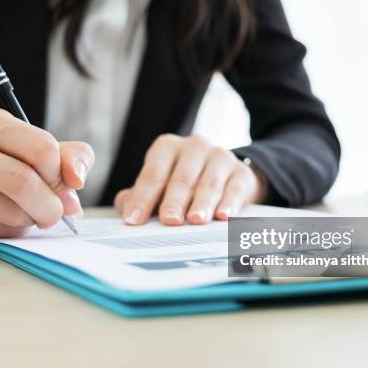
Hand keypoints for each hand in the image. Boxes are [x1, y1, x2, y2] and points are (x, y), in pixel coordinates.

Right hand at [0, 104, 92, 239]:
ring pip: (10, 213)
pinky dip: (9, 232)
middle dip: (50, 205)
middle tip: (55, 212)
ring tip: (23, 211)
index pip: (41, 148)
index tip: (61, 183)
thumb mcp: (29, 144)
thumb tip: (77, 179)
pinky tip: (0, 219)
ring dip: (29, 219)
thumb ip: (67, 155)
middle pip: (22, 182)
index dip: (60, 173)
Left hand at [114, 134, 266, 225]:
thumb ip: (140, 196)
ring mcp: (220, 157)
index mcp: (167, 148)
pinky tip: (223, 216)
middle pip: (181, 178)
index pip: (152, 175)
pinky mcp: (241, 172)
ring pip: (208, 183)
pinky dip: (229, 203)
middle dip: (174, 201)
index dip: (142, 198)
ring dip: (202, 203)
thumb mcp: (160, 185)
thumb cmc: (185, 184)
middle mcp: (194, 147)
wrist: (226, 177)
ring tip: (196, 220)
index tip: (133, 219)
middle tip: (169, 220)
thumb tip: (126, 208)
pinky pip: (235, 188)